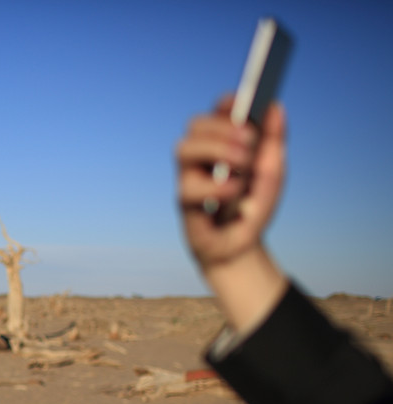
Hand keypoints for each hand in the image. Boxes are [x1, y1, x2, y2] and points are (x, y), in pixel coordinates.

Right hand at [176, 98, 284, 266]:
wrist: (242, 247)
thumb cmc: (251, 206)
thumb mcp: (272, 171)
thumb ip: (274, 140)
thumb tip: (275, 107)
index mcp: (221, 143)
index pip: (216, 112)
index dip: (225, 103)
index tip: (241, 101)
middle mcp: (200, 157)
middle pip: (195, 125)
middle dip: (222, 127)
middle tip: (250, 140)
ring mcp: (189, 178)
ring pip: (183, 149)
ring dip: (216, 149)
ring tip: (243, 163)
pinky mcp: (185, 203)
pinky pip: (190, 187)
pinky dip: (218, 186)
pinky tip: (235, 191)